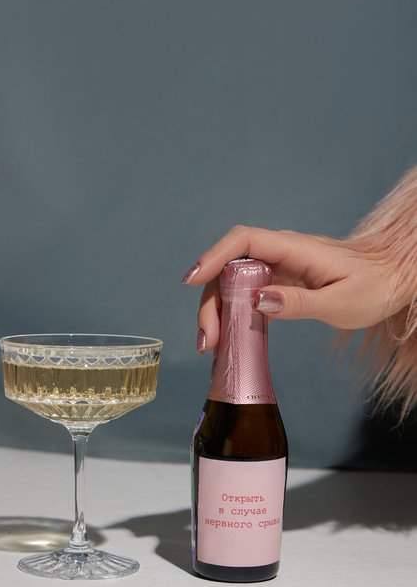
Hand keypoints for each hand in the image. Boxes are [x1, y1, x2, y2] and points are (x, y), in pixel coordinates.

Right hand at [182, 225, 407, 352]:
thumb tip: (258, 301)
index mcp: (295, 248)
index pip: (242, 241)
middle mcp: (281, 251)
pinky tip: (227, 336)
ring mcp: (279, 265)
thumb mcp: (341, 302)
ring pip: (234, 280)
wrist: (393, 279)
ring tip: (212, 345)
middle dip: (211, 300)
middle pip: (229, 266)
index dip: (213, 257)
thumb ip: (299, 302)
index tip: (192, 281)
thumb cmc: (374, 288)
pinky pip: (246, 290)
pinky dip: (232, 312)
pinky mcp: (280, 279)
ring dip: (218, 310)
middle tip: (208, 340)